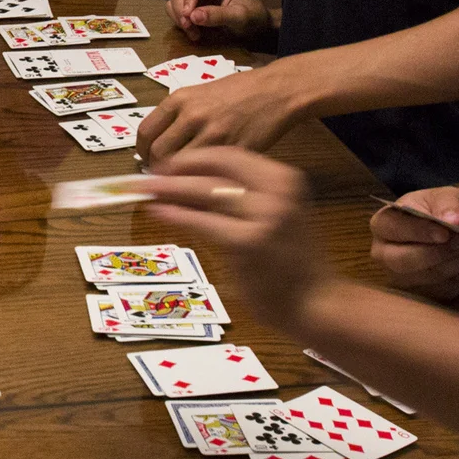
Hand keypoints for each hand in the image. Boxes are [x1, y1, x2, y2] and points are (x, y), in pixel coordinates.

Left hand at [134, 65, 307, 164]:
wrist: (275, 91)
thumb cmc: (237, 92)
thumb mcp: (199, 93)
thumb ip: (178, 116)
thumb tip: (157, 144)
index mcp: (180, 99)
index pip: (145, 132)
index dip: (142, 151)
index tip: (146, 160)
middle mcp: (193, 116)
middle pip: (158, 154)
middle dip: (156, 169)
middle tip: (163, 176)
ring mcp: (214, 134)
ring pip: (180, 167)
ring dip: (177, 178)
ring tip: (181, 181)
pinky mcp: (235, 151)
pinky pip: (209, 172)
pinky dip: (202, 180)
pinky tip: (204, 182)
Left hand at [135, 147, 329, 328]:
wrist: (316, 302)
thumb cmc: (293, 263)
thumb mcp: (276, 216)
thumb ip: (241, 198)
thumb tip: (189, 184)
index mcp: (285, 179)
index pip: (230, 155)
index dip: (194, 157)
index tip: (168, 164)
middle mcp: (278, 191)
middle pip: (214, 169)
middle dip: (175, 170)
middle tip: (146, 176)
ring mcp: (265, 216)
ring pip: (205, 192)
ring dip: (169, 189)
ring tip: (142, 191)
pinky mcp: (247, 243)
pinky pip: (203, 222)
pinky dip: (177, 215)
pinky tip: (159, 212)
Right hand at [167, 0, 268, 41]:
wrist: (255, 27)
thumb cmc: (252, 17)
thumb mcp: (239, 17)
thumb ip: (218, 15)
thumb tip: (193, 16)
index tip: (188, 15)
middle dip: (182, 7)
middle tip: (188, 26)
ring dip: (179, 15)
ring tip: (192, 32)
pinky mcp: (190, 1)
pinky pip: (175, 7)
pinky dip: (179, 19)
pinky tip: (192, 31)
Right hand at [370, 186, 458, 301]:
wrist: (457, 228)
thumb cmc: (442, 209)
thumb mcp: (445, 196)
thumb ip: (447, 204)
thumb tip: (454, 220)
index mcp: (383, 224)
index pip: (393, 230)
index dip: (419, 232)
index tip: (446, 232)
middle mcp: (385, 254)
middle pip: (404, 261)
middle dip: (438, 252)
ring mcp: (403, 277)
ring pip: (430, 276)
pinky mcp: (424, 293)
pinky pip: (446, 288)